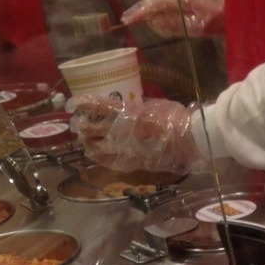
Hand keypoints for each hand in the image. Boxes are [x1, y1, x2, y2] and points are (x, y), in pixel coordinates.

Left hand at [69, 96, 200, 173]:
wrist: (191, 140)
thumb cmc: (177, 119)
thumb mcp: (155, 105)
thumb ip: (139, 107)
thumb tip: (130, 108)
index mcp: (131, 111)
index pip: (101, 106)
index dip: (85, 104)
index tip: (73, 103)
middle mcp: (125, 129)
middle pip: (95, 128)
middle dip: (83, 127)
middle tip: (77, 126)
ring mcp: (128, 147)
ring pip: (99, 147)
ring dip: (89, 143)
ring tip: (84, 141)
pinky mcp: (134, 161)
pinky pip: (112, 161)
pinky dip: (101, 158)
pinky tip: (95, 156)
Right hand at [122, 0, 224, 37]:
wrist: (226, 10)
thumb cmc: (213, 19)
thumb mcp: (195, 25)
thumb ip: (174, 23)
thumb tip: (153, 20)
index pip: (153, 3)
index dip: (140, 12)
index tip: (128, 20)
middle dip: (138, 9)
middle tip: (125, 20)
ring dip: (142, 8)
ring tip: (131, 18)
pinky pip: (160, 2)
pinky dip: (150, 8)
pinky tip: (145, 15)